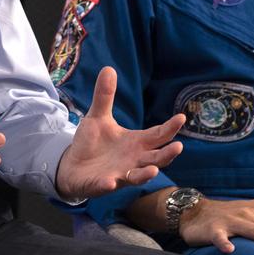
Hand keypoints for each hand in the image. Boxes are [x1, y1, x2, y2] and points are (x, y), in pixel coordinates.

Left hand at [54, 66, 184, 199]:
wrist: (72, 166)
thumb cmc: (92, 143)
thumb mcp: (98, 117)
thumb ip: (105, 96)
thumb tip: (109, 68)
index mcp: (136, 143)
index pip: (157, 135)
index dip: (170, 127)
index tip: (181, 117)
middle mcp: (134, 160)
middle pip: (156, 158)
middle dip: (167, 154)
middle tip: (178, 146)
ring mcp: (120, 174)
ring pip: (137, 176)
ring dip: (145, 174)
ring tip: (152, 170)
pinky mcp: (102, 184)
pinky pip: (107, 186)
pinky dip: (109, 184)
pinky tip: (110, 182)